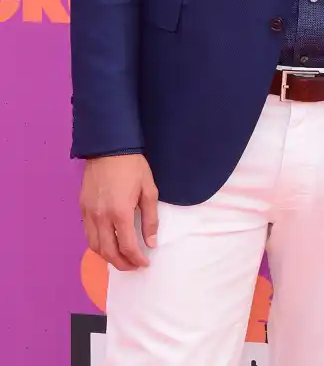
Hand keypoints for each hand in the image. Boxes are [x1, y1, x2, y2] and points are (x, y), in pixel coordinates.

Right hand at [80, 154, 158, 270]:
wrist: (109, 148)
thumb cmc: (133, 167)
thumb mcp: (149, 190)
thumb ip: (150, 219)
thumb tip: (151, 243)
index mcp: (120, 213)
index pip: (127, 247)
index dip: (136, 259)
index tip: (145, 263)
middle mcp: (101, 217)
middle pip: (108, 252)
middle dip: (122, 264)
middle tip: (133, 266)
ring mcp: (89, 214)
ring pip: (94, 246)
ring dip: (108, 257)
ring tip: (121, 259)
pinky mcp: (82, 208)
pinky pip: (88, 234)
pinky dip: (97, 244)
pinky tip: (108, 243)